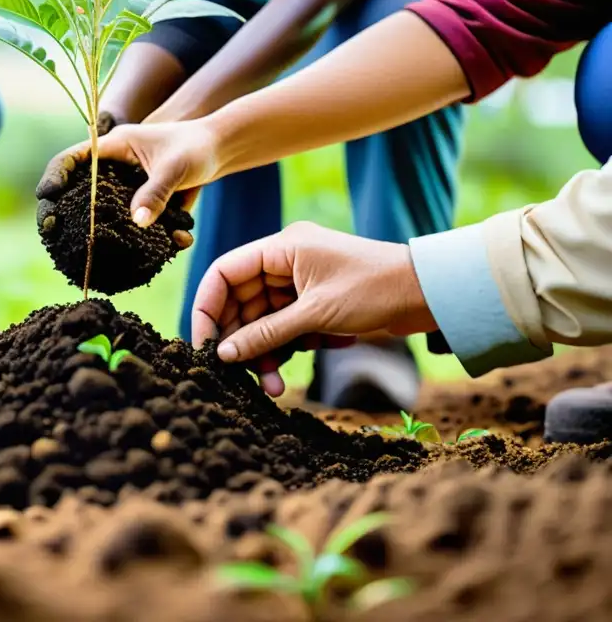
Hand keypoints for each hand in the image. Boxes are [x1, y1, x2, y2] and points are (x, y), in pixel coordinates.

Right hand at [35, 116, 215, 234]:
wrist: (220, 152)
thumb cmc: (197, 148)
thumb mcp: (175, 167)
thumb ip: (156, 193)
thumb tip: (137, 222)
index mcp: (113, 147)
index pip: (72, 158)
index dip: (55, 176)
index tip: (48, 196)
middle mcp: (113, 168)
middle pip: (75, 189)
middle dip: (61, 210)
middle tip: (50, 229)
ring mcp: (124, 188)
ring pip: (97, 210)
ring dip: (88, 228)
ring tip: (74, 249)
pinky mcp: (138, 204)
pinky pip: (126, 224)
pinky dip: (127, 239)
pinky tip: (126, 251)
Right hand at [191, 221, 437, 395]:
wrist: (430, 295)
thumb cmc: (375, 290)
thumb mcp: (316, 314)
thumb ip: (267, 333)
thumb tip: (225, 354)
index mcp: (281, 248)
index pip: (224, 273)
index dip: (207, 307)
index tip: (204, 343)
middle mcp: (285, 263)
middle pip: (240, 302)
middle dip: (239, 339)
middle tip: (238, 373)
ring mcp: (300, 285)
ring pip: (262, 321)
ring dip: (263, 353)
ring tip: (272, 386)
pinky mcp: (315, 305)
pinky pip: (285, 329)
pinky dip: (285, 351)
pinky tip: (290, 374)